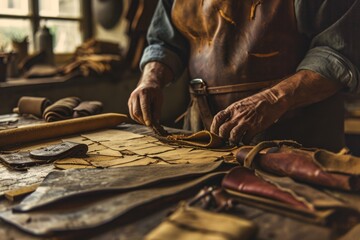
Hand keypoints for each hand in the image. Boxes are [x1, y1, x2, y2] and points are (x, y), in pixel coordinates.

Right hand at [128, 62, 172, 125]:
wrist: (148, 84)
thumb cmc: (155, 92)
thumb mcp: (159, 99)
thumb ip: (157, 111)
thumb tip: (155, 122)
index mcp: (143, 93)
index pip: (144, 107)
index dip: (146, 116)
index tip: (149, 124)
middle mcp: (135, 95)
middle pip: (136, 112)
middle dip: (143, 120)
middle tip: (150, 125)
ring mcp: (131, 99)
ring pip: (133, 114)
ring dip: (140, 121)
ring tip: (148, 122)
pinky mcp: (129, 103)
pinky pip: (132, 114)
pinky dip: (137, 118)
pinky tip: (143, 119)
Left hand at [210, 70, 342, 144]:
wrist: (274, 99)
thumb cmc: (258, 102)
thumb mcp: (242, 104)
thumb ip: (234, 113)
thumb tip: (226, 123)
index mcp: (233, 108)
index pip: (217, 118)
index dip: (213, 128)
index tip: (215, 134)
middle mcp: (237, 115)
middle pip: (222, 130)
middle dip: (222, 138)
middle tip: (225, 141)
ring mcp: (246, 121)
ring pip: (232, 136)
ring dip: (233, 142)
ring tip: (236, 142)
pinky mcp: (255, 127)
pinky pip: (246, 139)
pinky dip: (245, 142)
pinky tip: (247, 141)